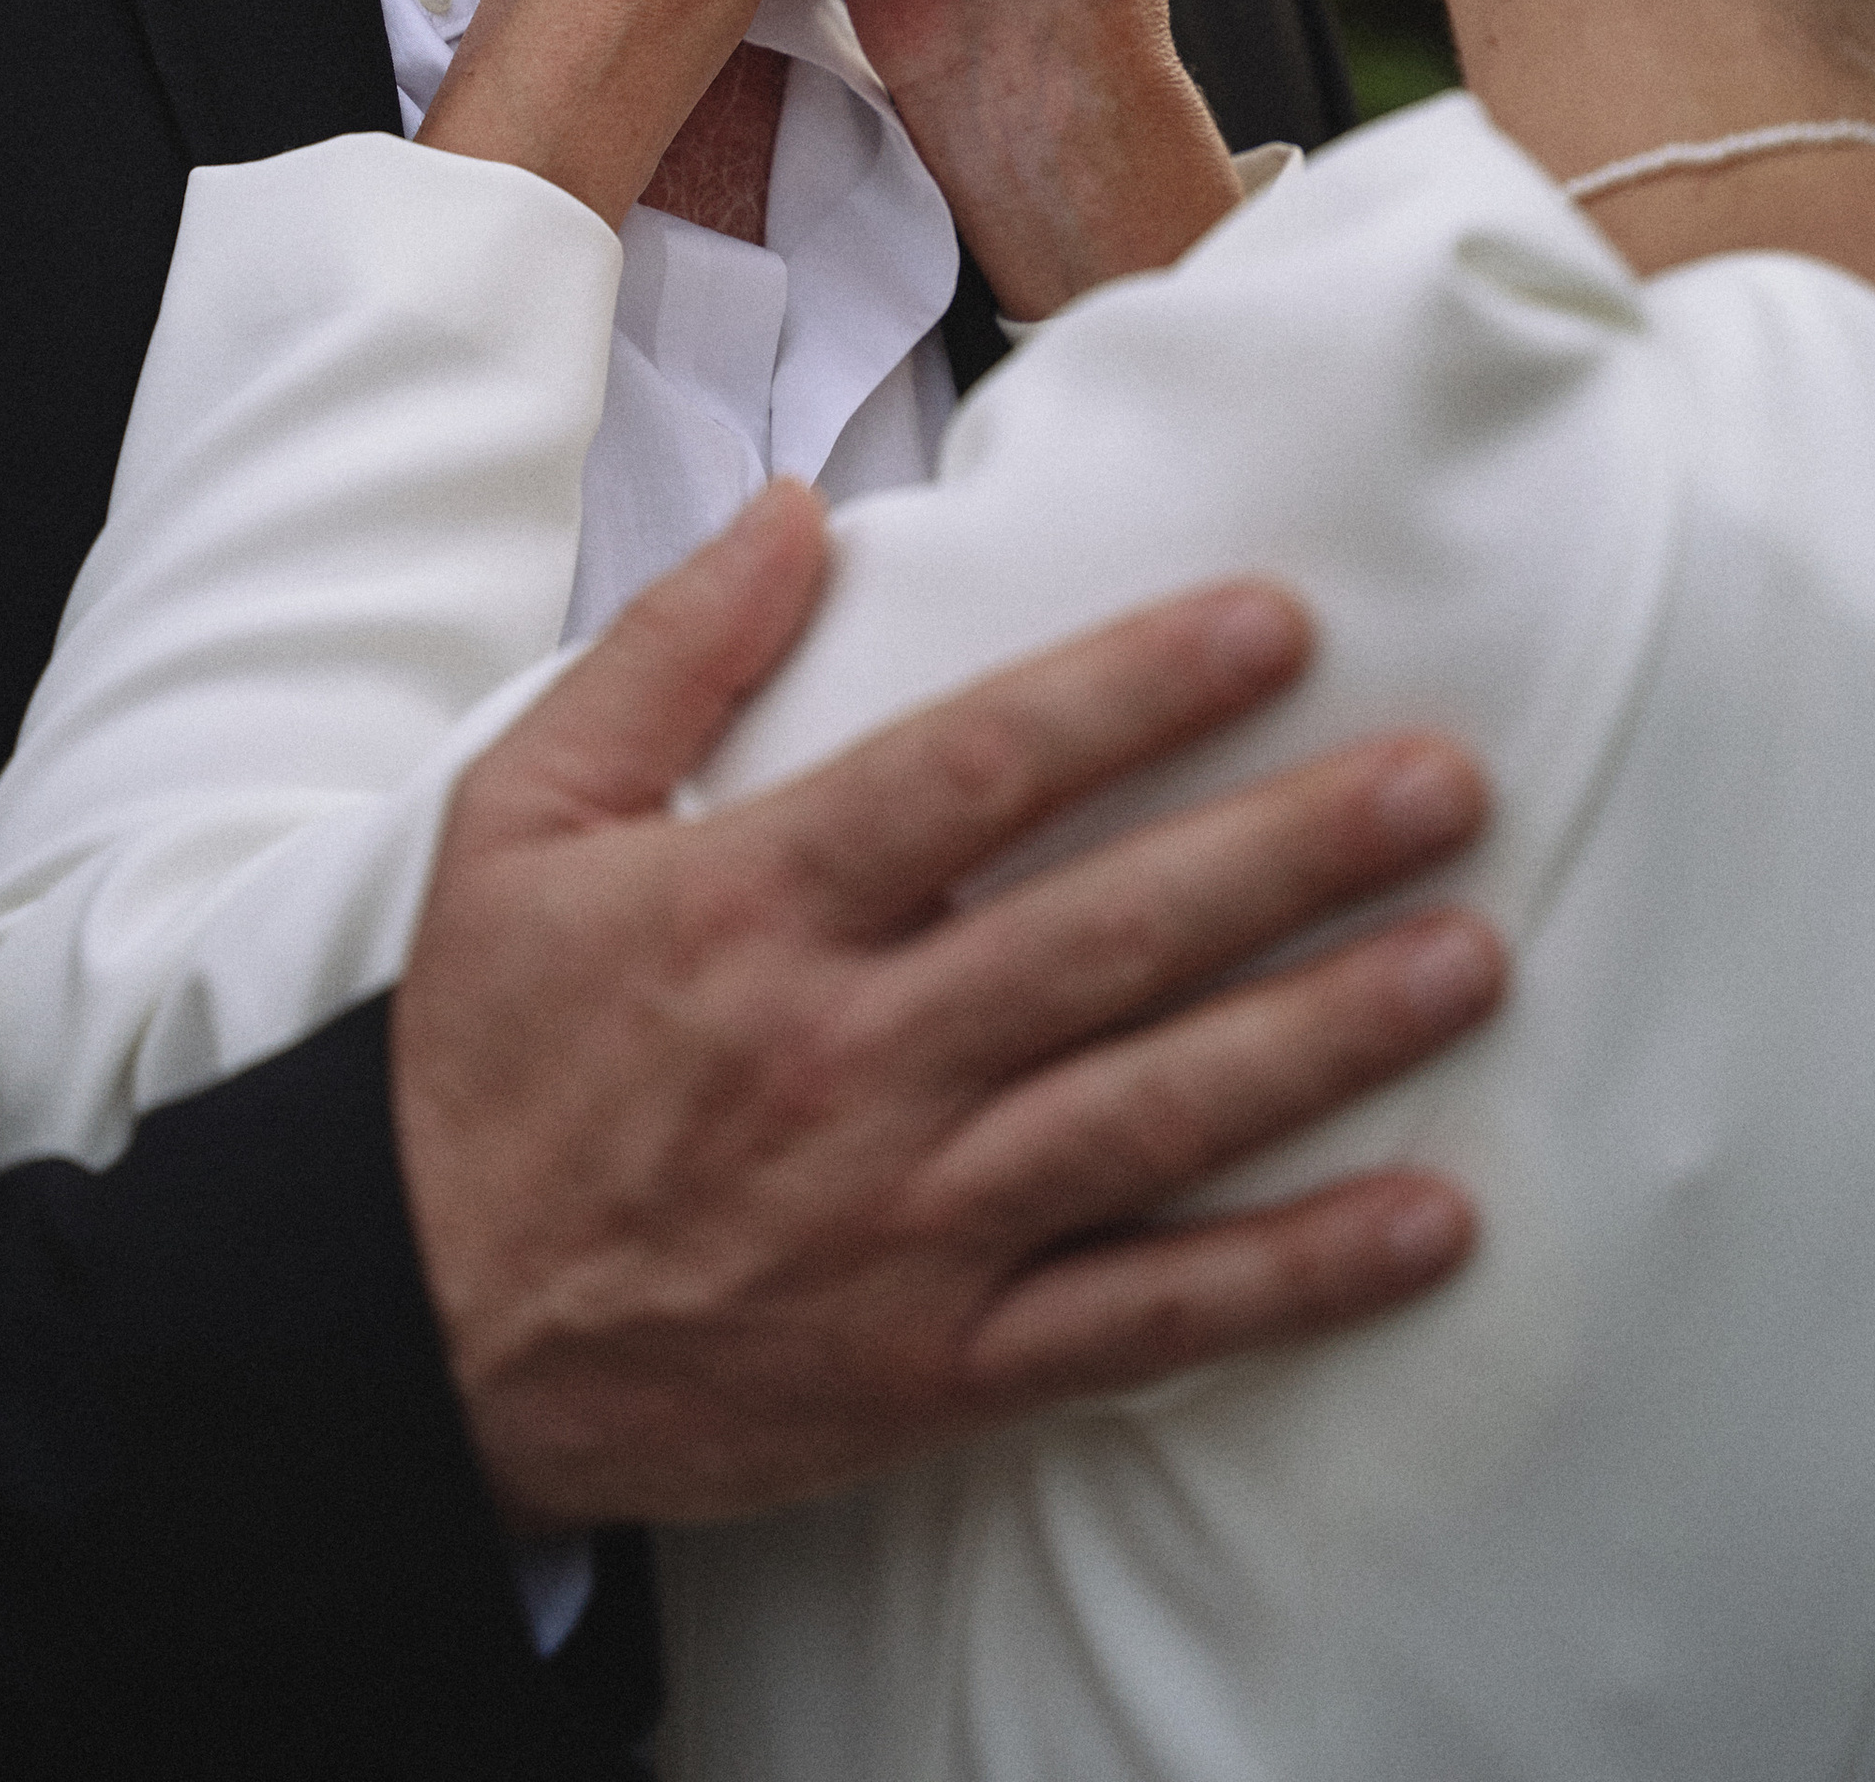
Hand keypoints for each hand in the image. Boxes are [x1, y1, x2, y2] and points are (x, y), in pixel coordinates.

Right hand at [391, 479, 1501, 1530]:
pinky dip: (1289, 1281)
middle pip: (1108, 935)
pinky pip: (1140, 1320)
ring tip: (1470, 958)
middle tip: (1447, 782)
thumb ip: (667, 652)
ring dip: (1325, 1036)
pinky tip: (1425, 1225)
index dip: (1138, 688)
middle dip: (1290, 852)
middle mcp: (847, 1058)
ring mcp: (902, 1224)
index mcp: (754, 906)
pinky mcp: (934, 1366)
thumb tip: (799, 507)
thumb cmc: (479, 1059)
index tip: (1278, 621)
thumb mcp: (517, 816)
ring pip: (1152, 1116)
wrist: (404, 1342)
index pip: (982, 771)